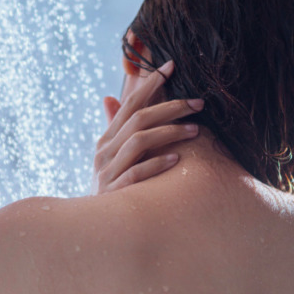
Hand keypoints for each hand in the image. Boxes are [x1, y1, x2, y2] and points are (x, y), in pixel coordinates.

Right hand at [91, 60, 203, 194]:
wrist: (95, 227)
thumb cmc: (112, 188)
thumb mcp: (110, 157)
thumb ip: (115, 129)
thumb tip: (110, 98)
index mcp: (106, 139)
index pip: (130, 104)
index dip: (150, 83)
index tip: (172, 66)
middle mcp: (105, 151)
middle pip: (138, 119)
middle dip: (170, 107)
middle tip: (198, 103)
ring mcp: (108, 171)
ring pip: (139, 142)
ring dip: (170, 133)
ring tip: (196, 131)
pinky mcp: (115, 192)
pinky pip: (137, 173)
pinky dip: (157, 164)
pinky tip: (177, 160)